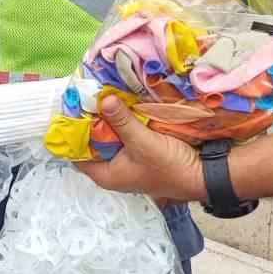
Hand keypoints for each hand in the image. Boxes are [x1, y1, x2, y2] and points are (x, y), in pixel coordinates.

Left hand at [73, 96, 206, 203]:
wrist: (202, 175)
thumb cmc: (169, 166)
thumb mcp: (142, 141)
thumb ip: (121, 121)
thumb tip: (102, 100)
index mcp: (105, 175)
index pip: (76, 154)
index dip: (71, 134)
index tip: (70, 111)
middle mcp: (112, 170)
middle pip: (92, 144)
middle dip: (89, 123)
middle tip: (85, 99)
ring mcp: (126, 162)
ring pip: (109, 139)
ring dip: (106, 122)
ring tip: (100, 97)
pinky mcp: (139, 154)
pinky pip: (124, 137)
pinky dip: (121, 124)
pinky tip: (120, 106)